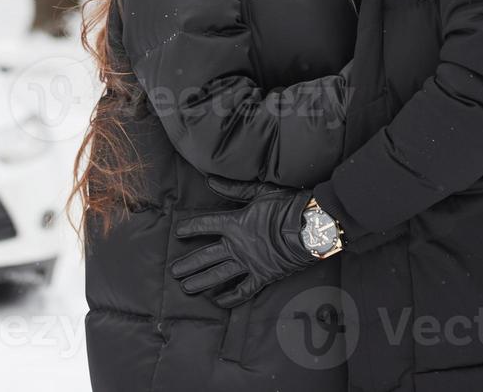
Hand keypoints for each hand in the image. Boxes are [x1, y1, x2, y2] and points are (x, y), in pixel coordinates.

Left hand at [168, 176, 314, 307]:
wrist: (309, 228)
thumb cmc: (286, 206)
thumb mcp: (259, 192)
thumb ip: (233, 189)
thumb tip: (210, 181)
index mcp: (234, 223)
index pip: (205, 225)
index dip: (190, 228)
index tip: (177, 232)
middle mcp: (237, 246)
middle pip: (206, 256)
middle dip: (188, 264)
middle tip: (173, 272)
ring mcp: (248, 263)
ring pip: (219, 275)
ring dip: (201, 281)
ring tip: (186, 287)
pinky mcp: (262, 276)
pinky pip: (243, 290)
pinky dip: (231, 297)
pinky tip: (218, 301)